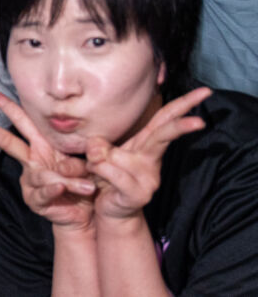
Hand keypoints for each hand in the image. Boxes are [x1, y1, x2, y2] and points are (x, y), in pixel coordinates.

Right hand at [0, 91, 95, 229]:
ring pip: (40, 174)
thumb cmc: (88, 181)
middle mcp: (33, 160)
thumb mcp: (90, 161)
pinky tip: (62, 188)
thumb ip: (85, 152)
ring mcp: (31, 181)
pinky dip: (55, 190)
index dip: (9, 107)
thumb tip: (84, 149)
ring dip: (67, 179)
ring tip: (86, 185)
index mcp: (44, 145)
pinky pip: (44, 192)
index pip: (25, 122)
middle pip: (8, 142)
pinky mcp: (36, 200)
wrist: (87, 214)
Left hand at [86, 87, 210, 221]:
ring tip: (97, 169)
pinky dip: (98, 171)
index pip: (165, 119)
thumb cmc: (106, 176)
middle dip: (181, 127)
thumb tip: (96, 147)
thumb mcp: (100, 154)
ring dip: (97, 160)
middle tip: (200, 122)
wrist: (109, 209)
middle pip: (164, 135)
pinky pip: (110, 172)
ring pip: (115, 155)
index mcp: (145, 144)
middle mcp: (151, 160)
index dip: (183, 105)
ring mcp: (149, 178)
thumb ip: (99, 145)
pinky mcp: (139, 194)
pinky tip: (99, 180)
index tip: (204, 92)